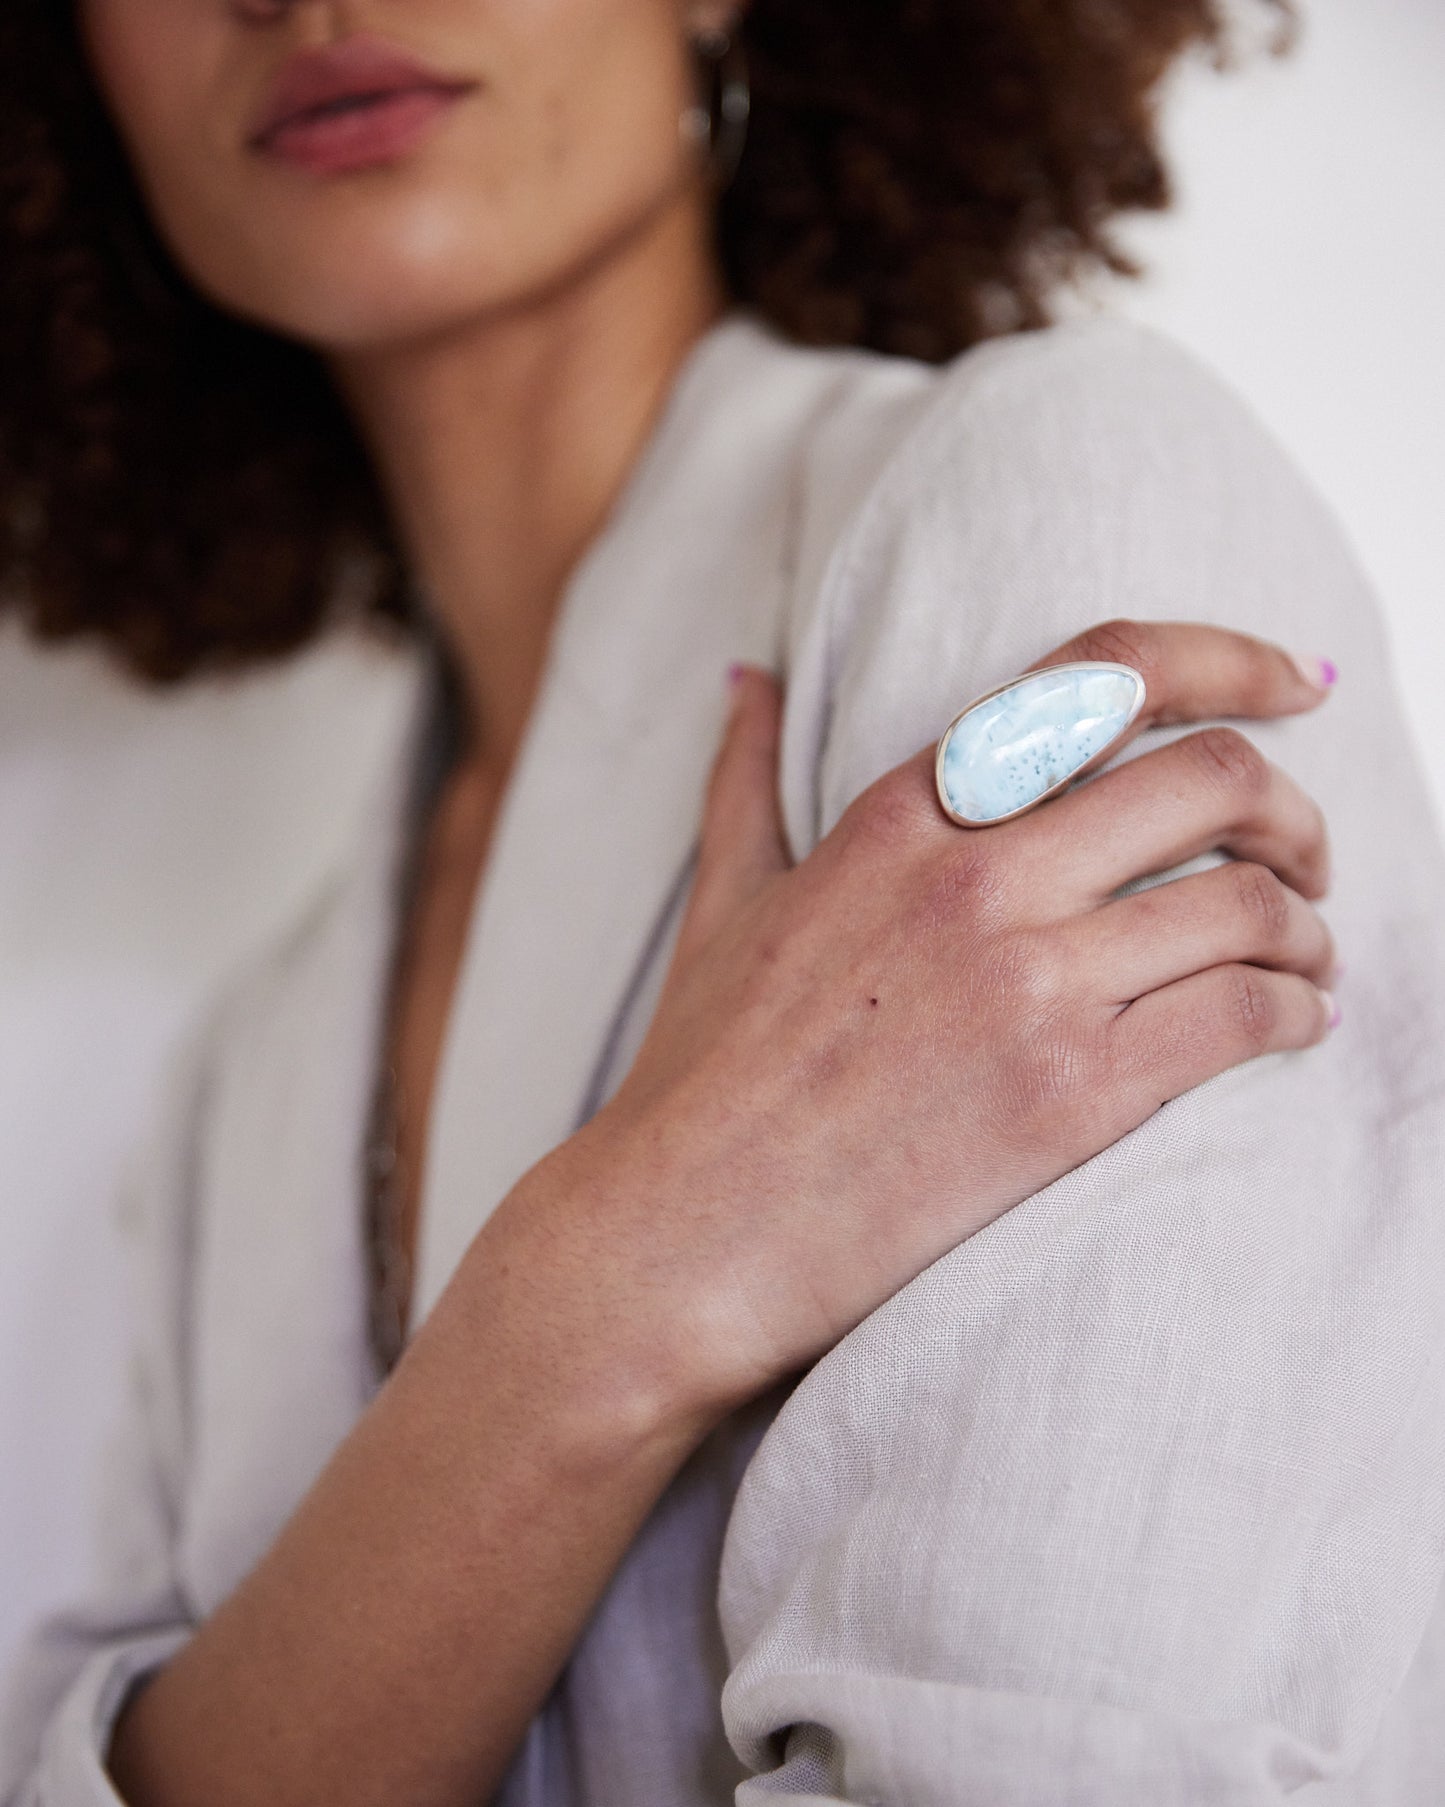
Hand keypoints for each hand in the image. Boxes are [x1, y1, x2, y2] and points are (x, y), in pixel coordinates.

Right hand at [534, 620, 1336, 1421]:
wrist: (684, 1234)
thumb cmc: (703, 1075)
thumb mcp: (724, 901)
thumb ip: (748, 778)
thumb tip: (746, 679)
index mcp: (905, 810)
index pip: (1108, 675)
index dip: (1232, 659)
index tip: (1296, 685)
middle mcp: (977, 875)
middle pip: (1215, 776)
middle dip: (1292, 810)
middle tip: (1305, 856)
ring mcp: (1028, 983)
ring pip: (1248, 904)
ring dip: (1305, 928)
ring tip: (1304, 960)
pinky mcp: (1069, 1095)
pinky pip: (1241, 1017)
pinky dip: (1295, 1014)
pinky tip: (1293, 1027)